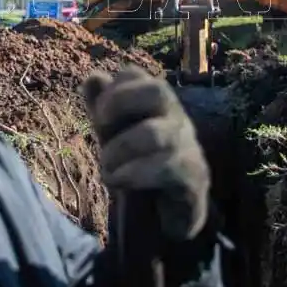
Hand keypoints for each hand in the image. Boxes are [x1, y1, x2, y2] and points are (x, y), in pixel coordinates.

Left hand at [80, 66, 209, 240]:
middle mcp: (177, 116)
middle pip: (157, 90)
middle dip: (120, 103)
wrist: (172, 211)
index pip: (135, 75)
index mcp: (156, 103)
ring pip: (155, 134)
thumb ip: (104, 108)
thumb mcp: (116, 136)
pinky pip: (166, 168)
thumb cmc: (142, 165)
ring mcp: (188, 145)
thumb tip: (93, 78)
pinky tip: (117, 182)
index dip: (111, 89)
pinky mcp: (193, 176)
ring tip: (106, 168)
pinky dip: (134, 174)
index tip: (98, 114)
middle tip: (100, 127)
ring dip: (120, 150)